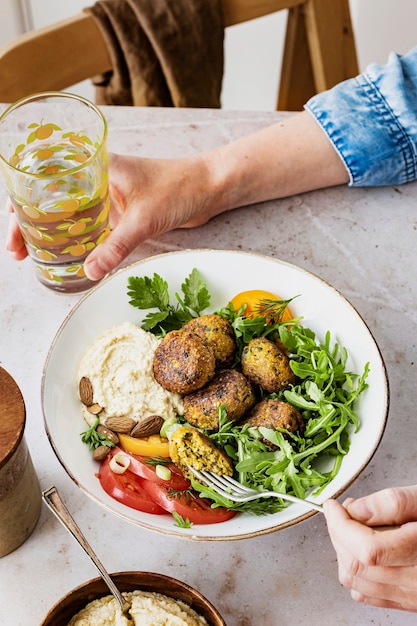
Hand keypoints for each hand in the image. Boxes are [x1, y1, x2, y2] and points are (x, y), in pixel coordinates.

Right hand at [5, 151, 227, 278]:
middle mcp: (95, 179)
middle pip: (50, 199)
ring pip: (67, 213)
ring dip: (50, 231)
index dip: (22, 203)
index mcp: (94, 167)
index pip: (45, 180)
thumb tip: (89, 271)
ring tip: (33, 254)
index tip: (13, 228)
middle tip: (18, 250)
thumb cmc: (180, 187)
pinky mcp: (120, 211)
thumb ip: (116, 246)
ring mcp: (107, 196)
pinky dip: (74, 237)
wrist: (210, 188)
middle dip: (28, 222)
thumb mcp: (144, 219)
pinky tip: (66, 254)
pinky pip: (88, 224)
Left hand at [323, 486, 416, 611]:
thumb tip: (356, 509)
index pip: (365, 549)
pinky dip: (355, 572)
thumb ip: (393, 502)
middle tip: (343, 511)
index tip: (334, 505)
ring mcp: (413, 597)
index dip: (340, 524)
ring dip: (343, 551)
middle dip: (338, 534)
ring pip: (356, 583)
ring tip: (354, 526)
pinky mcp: (410, 602)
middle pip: (356, 566)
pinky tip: (363, 549)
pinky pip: (369, 595)